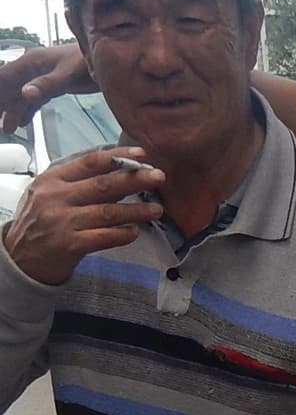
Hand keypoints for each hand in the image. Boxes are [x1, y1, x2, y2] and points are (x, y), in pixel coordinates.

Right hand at [0, 44, 94, 133]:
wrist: (112, 58)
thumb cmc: (89, 62)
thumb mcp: (67, 75)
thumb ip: (46, 85)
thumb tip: (24, 94)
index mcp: (31, 62)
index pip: (3, 77)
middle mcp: (34, 68)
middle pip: (9, 87)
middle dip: (2, 103)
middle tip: (0, 125)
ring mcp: (44, 76)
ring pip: (22, 94)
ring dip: (14, 110)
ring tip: (8, 129)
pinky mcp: (55, 83)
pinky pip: (36, 97)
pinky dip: (28, 109)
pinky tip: (23, 121)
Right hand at [4, 147, 163, 284]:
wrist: (17, 261)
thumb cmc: (42, 223)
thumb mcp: (53, 196)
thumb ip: (84, 184)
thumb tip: (125, 173)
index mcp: (52, 180)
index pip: (90, 162)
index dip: (119, 156)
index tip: (142, 153)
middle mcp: (55, 198)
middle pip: (104, 184)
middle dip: (136, 179)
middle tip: (159, 177)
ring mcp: (61, 222)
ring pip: (108, 212)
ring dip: (137, 210)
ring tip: (156, 210)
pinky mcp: (68, 245)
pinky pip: (104, 237)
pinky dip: (123, 234)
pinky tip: (134, 232)